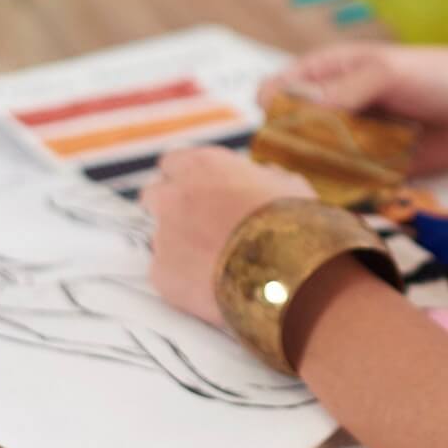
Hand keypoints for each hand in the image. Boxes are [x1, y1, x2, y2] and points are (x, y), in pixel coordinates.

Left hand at [142, 146, 316, 327]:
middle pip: (153, 195)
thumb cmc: (294, 224)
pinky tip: (210, 285)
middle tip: (197, 225)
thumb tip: (264, 177)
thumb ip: (263, 178)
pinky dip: (182, 278)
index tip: (198, 190)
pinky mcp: (161, 274)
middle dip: (170, 208)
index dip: (185, 178)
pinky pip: (165, 273)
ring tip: (213, 262)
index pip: (172, 163)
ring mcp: (163, 236)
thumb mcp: (287, 186)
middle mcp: (173, 195)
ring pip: (160, 237)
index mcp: (202, 165)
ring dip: (179, 245)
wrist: (286, 275)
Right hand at [256, 42, 447, 174]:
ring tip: (364, 162)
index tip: (292, 127)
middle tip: (334, 151)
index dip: (275, 112)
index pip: (274, 93)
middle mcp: (329, 109)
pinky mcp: (368, 169)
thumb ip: (342, 90)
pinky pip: (345, 185)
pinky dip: (351, 187)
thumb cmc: (432, 75)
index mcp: (324, 73)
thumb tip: (294, 109)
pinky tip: (374, 178)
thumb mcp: (385, 72)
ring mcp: (347, 141)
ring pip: (313, 165)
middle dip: (301, 150)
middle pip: (289, 136)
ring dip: (328, 171)